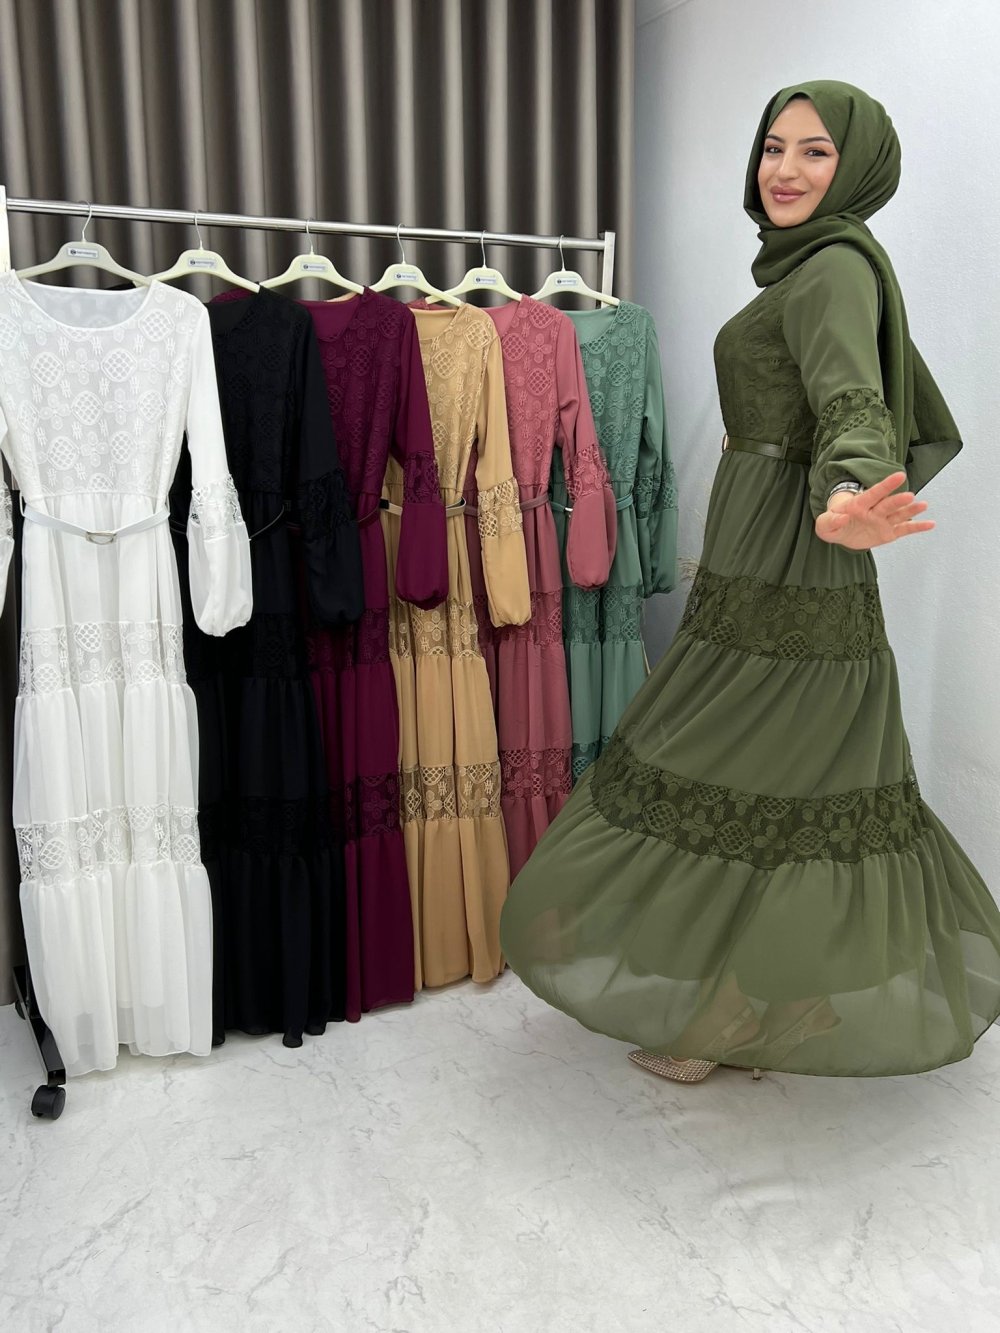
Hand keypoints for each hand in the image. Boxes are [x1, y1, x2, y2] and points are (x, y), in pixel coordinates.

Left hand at [814, 471, 933, 549]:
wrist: (841, 532)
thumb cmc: (833, 525)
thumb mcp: (824, 525)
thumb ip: (830, 521)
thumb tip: (842, 517)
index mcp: (859, 505)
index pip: (873, 493)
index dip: (886, 485)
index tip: (900, 476)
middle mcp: (875, 511)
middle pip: (888, 504)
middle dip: (898, 500)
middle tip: (910, 495)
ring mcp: (883, 521)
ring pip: (899, 515)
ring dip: (911, 510)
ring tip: (923, 505)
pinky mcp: (889, 532)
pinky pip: (904, 530)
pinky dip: (917, 527)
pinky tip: (931, 524)